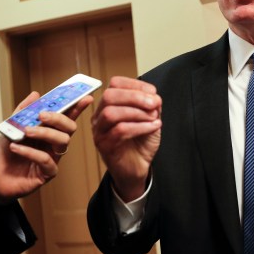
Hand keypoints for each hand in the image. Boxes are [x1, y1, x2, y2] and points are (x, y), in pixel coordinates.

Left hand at [0, 91, 93, 203]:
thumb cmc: (4, 155)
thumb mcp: (10, 128)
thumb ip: (22, 112)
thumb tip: (36, 95)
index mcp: (48, 131)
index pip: (66, 117)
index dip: (77, 107)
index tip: (85, 97)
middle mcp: (53, 144)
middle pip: (69, 128)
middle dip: (59, 119)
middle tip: (42, 115)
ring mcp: (52, 158)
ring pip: (62, 142)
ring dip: (45, 133)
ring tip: (27, 132)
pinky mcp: (47, 173)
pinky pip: (46, 160)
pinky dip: (31, 152)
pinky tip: (16, 148)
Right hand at [91, 76, 161, 201]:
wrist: (137, 168)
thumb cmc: (140, 142)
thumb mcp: (149, 118)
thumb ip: (151, 105)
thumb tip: (154, 96)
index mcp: (109, 105)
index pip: (114, 84)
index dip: (135, 85)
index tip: (153, 93)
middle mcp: (99, 116)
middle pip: (109, 96)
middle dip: (134, 97)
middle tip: (154, 104)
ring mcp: (99, 131)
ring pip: (111, 113)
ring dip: (137, 113)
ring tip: (154, 118)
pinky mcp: (104, 146)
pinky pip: (119, 131)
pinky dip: (140, 127)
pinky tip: (153, 127)